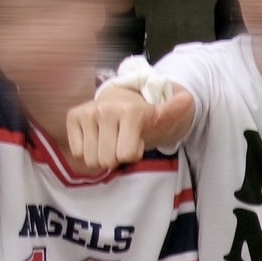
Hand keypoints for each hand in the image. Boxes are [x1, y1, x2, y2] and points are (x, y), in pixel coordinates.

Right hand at [65, 86, 194, 169]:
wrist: (122, 101)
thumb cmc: (143, 117)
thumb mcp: (163, 118)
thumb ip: (175, 113)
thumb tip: (188, 100)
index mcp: (130, 112)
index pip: (126, 155)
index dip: (133, 154)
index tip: (136, 142)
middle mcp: (106, 109)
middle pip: (107, 160)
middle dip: (116, 157)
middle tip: (121, 143)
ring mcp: (88, 112)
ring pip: (91, 159)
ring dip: (101, 155)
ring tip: (110, 140)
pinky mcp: (73, 116)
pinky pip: (77, 152)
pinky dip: (87, 150)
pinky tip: (97, 137)